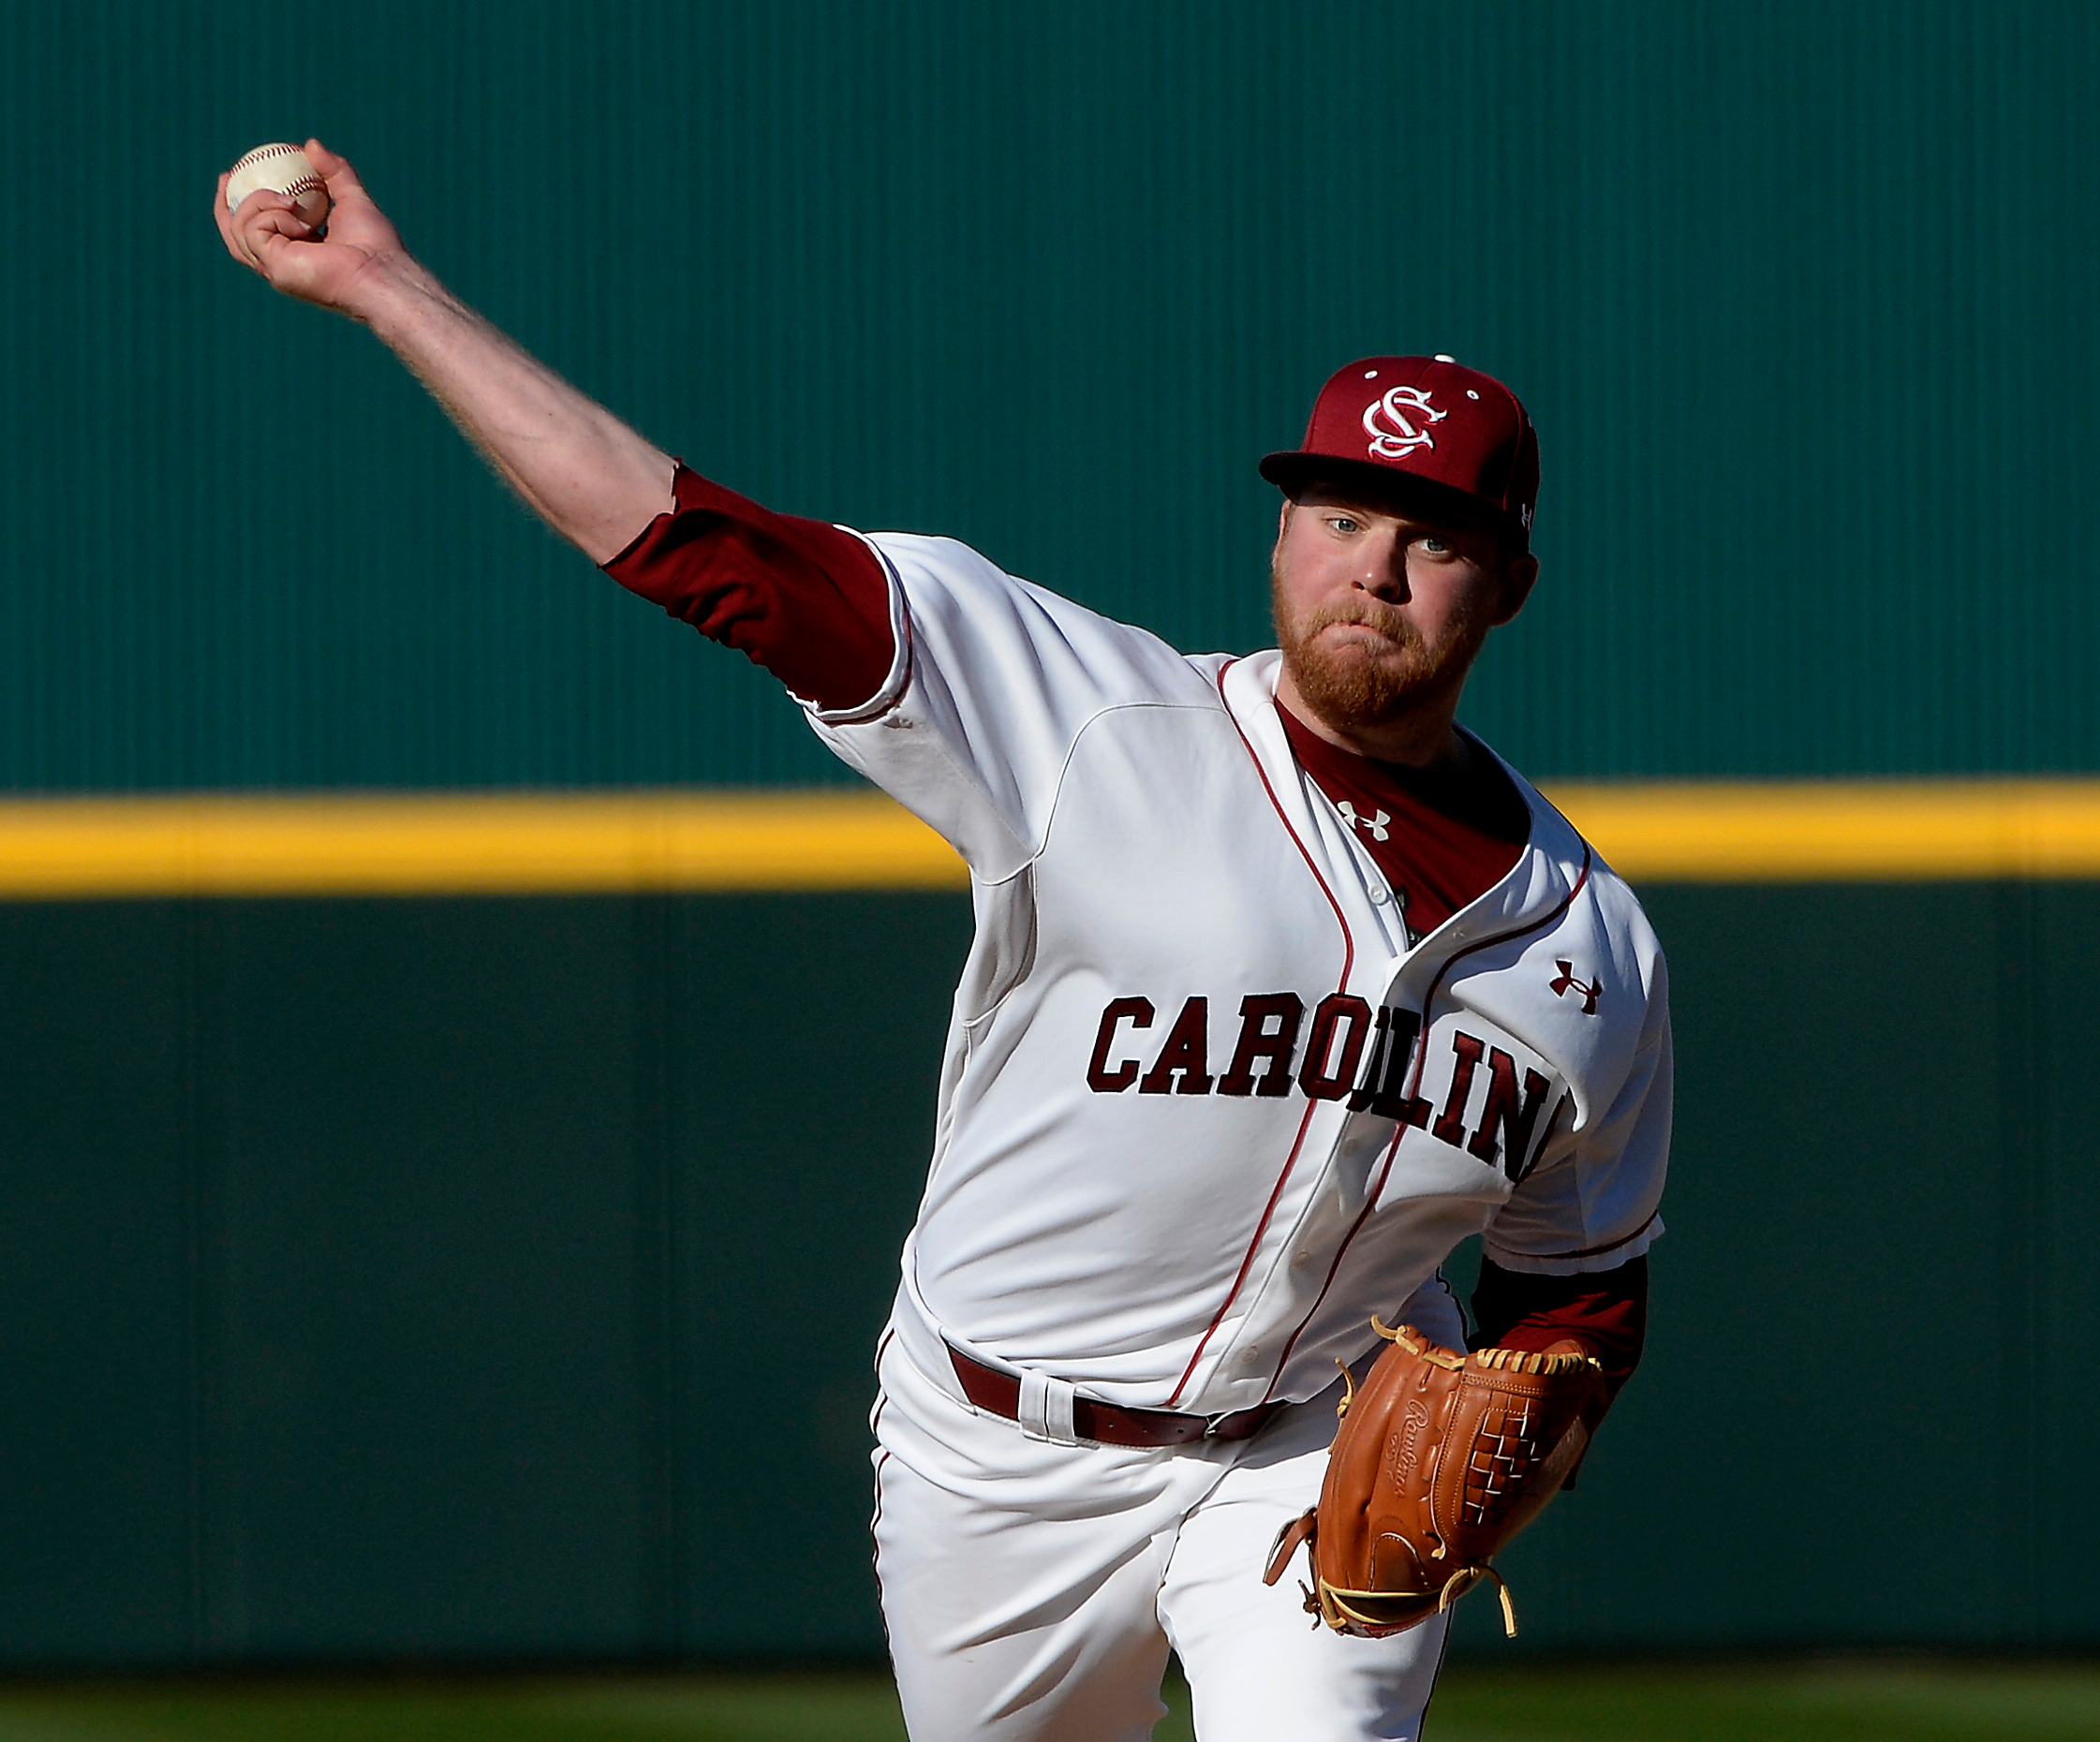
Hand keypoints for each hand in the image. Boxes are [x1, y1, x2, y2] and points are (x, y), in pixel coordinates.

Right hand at [214, 139, 408, 318]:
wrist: (381, 270)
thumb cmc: (375, 244)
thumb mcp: (352, 196)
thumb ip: (335, 171)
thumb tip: (311, 144)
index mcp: (298, 250)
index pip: (261, 229)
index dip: (244, 203)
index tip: (237, 173)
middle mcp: (282, 264)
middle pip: (236, 235)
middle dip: (224, 205)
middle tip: (226, 175)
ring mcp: (275, 269)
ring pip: (240, 228)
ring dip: (257, 202)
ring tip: (289, 199)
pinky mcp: (274, 269)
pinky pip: (253, 230)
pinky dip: (269, 214)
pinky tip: (292, 211)